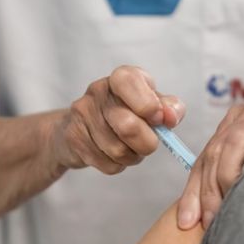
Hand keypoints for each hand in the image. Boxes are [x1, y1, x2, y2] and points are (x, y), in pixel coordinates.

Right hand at [51, 66, 185, 174]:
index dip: (148, 105)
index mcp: (121, 77)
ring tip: (131, 149)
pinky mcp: (73, 137)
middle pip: (128, 126)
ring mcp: (82, 113)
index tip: (158, 119)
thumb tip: (171, 117)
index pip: (130, 82)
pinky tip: (113, 155)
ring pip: (118, 150)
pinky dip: (118, 165)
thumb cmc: (127, 113)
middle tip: (150, 144)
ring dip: (133, 156)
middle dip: (147, 143)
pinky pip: (107, 164)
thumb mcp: (152, 104)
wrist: (81, 127)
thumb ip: (169, 107)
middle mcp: (98, 91)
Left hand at [177, 98, 243, 229]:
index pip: (205, 157)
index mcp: (233, 122)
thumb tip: (192, 219)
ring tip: (232, 199)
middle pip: (216, 150)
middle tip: (212, 220)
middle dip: (210, 189)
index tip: (189, 223)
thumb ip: (226, 183)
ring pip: (236, 139)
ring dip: (230, 173)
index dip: (194, 191)